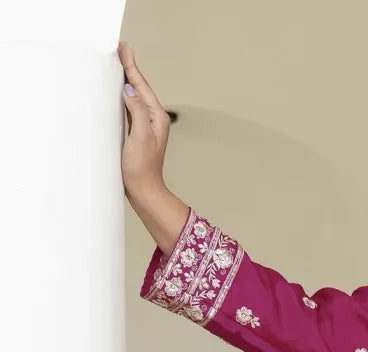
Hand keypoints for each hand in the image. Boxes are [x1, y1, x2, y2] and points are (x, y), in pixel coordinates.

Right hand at [119, 43, 170, 199]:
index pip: (141, 85)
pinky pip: (128, 108)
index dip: (131, 66)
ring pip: (133, 96)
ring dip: (125, 80)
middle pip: (138, 87)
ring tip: (118, 63)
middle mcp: (152, 119)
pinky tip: (116, 91)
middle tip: (120, 48)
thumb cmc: (142, 168)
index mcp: (156, 117)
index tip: (124, 48)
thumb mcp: (140, 137)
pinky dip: (121, 96)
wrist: (144, 192)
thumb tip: (129, 89)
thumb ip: (137, 110)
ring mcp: (144, 126)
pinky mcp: (135, 133)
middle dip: (129, 68)